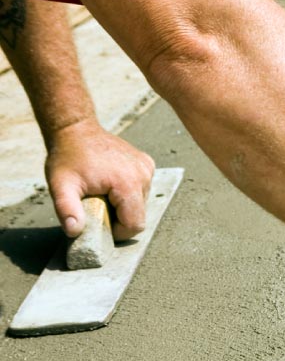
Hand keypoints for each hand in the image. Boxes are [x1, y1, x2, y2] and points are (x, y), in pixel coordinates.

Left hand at [44, 120, 155, 239]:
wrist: (76, 129)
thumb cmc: (67, 157)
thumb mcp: (60, 185)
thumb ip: (67, 210)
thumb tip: (74, 231)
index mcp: (128, 183)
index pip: (134, 224)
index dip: (117, 231)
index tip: (99, 222)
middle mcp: (143, 175)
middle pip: (139, 215)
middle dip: (119, 217)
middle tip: (97, 204)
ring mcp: (147, 168)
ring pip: (141, 204)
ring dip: (123, 205)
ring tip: (102, 192)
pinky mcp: (147, 164)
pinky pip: (142, 189)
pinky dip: (128, 192)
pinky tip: (111, 182)